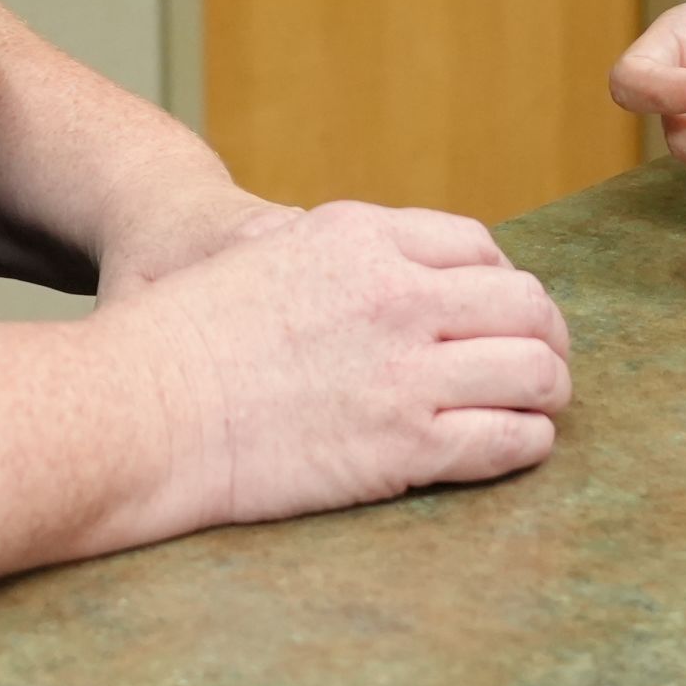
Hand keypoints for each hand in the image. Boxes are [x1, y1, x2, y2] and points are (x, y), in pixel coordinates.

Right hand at [83, 202, 569, 544]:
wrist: (140, 410)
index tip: (497, 313)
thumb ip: (336, 261)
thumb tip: (385, 282)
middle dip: (542, 335)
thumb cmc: (179, 342)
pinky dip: (526, 444)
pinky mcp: (406, 447)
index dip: (500, 282)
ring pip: (534, 372)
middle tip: (540, 363)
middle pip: (524, 303)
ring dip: (546, 390)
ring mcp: (408, 371)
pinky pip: (509, 440)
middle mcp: (398, 294)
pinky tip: (515, 447)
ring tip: (537, 408)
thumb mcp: (265, 257)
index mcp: (361, 238)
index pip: (477, 246)